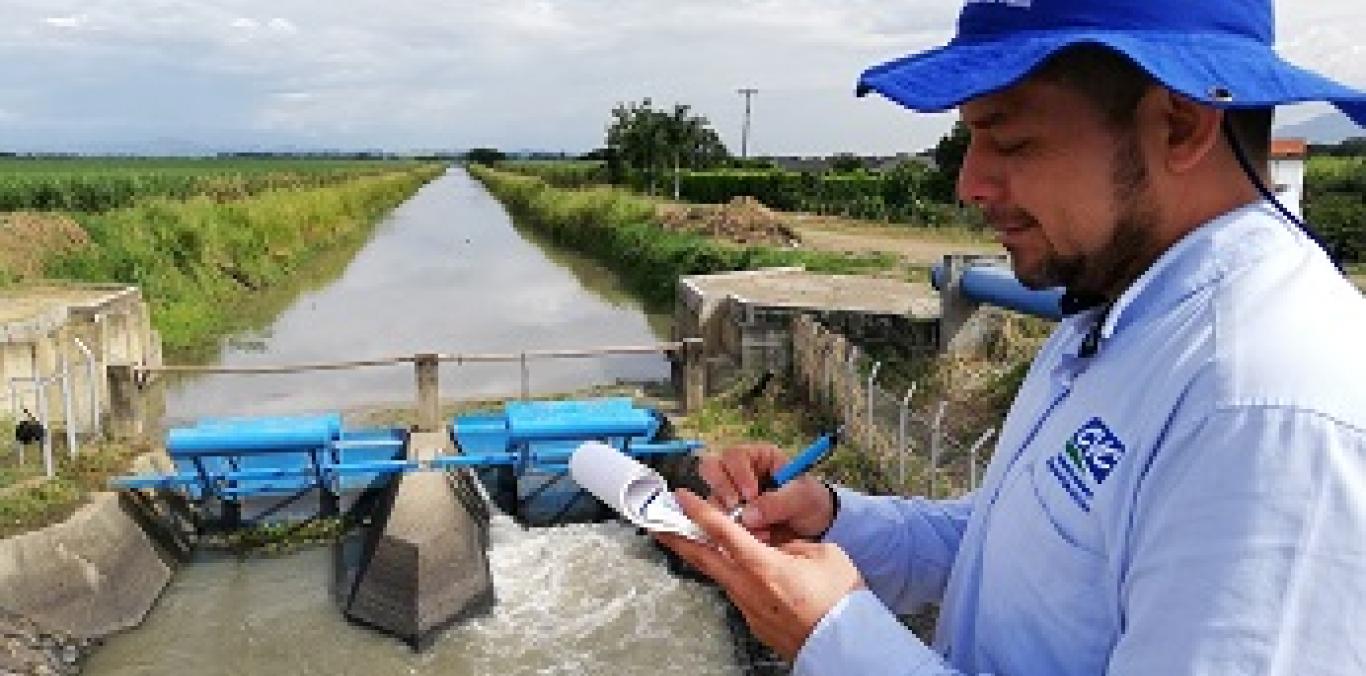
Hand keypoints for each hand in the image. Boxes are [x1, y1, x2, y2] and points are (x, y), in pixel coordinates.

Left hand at [657, 489, 863, 660]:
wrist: (845, 644)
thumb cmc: (839, 599)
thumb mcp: (823, 554)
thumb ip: (792, 544)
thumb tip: (777, 545)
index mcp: (763, 565)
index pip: (722, 532)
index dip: (699, 511)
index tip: (681, 496)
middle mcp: (747, 587)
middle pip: (702, 558)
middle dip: (676, 537)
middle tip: (654, 523)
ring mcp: (748, 608)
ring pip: (719, 575)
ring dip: (703, 556)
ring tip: (689, 538)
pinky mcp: (754, 622)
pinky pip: (738, 592)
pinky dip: (731, 575)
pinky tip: (736, 568)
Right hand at [698, 443, 835, 543]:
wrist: (816, 527)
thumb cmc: (810, 502)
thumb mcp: (802, 497)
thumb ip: (777, 502)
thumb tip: (748, 515)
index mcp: (759, 457)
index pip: (734, 455)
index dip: (738, 473)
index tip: (751, 495)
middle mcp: (739, 471)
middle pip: (711, 468)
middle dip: (722, 490)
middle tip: (736, 508)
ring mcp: (731, 494)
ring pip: (711, 497)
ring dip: (727, 515)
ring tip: (754, 529)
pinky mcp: (729, 516)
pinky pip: (717, 520)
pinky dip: (730, 530)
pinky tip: (751, 537)